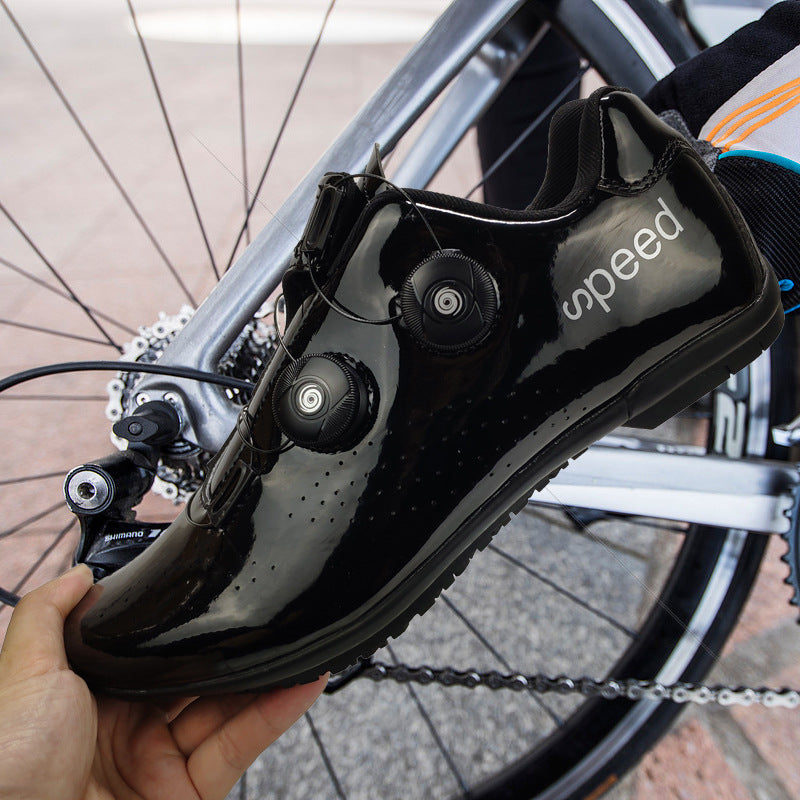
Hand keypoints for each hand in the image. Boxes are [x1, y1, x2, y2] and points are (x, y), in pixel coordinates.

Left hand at [0, 565, 326, 799]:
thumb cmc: (11, 766)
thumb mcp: (24, 675)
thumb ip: (47, 616)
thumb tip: (76, 573)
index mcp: (92, 696)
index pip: (152, 652)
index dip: (188, 628)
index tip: (219, 598)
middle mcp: (129, 728)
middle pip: (197, 677)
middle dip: (234, 648)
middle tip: (267, 617)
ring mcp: (161, 764)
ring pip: (226, 709)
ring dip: (266, 677)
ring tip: (297, 643)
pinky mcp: (190, 795)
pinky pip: (238, 748)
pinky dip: (273, 715)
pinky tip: (297, 683)